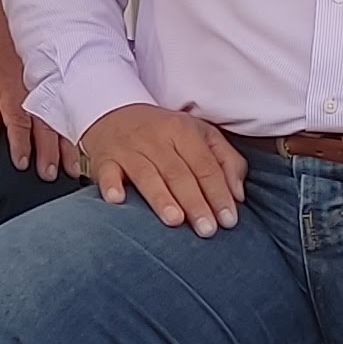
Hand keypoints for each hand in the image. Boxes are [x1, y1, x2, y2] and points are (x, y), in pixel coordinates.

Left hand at [0, 40, 74, 178]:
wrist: (13, 32)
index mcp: (14, 95)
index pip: (18, 125)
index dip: (20, 145)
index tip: (22, 164)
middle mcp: (36, 96)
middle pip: (44, 129)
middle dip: (47, 154)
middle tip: (48, 175)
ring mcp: (52, 94)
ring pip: (62, 125)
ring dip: (66, 150)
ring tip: (69, 170)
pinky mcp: (62, 93)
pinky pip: (71, 116)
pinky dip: (76, 135)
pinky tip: (79, 152)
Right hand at [77, 103, 247, 234]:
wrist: (114, 113)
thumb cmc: (165, 132)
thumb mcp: (200, 135)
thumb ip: (227, 161)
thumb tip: (238, 195)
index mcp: (183, 130)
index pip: (206, 166)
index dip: (219, 193)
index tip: (229, 221)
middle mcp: (156, 138)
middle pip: (179, 173)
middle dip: (195, 202)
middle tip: (207, 230)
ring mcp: (128, 148)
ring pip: (146, 174)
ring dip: (160, 198)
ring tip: (175, 220)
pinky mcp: (104, 159)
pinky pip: (107, 173)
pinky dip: (111, 185)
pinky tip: (117, 200)